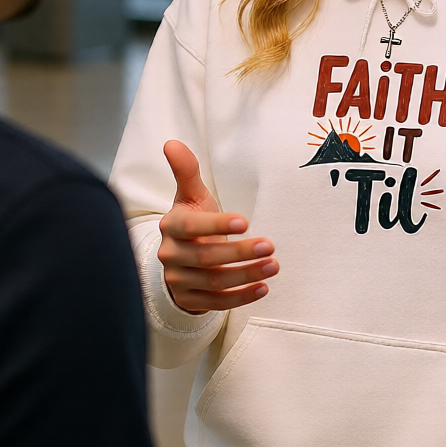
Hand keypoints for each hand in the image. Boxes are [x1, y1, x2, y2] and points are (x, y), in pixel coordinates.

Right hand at [157, 140, 278, 313]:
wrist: (179, 257)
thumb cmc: (192, 221)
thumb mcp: (190, 196)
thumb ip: (186, 171)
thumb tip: (172, 143)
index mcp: (172, 226)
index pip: (192, 227)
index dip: (217, 225)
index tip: (245, 222)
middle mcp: (171, 255)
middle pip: (206, 257)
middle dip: (240, 252)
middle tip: (270, 246)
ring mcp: (178, 281)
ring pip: (214, 282)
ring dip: (246, 275)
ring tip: (274, 265)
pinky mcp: (189, 300)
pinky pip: (216, 303)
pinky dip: (240, 298)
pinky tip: (263, 288)